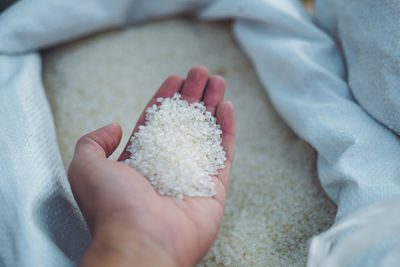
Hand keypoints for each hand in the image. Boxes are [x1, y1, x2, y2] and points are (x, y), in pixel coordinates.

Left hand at [67, 66, 235, 266]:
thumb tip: (115, 127)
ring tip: (217, 80)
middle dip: (192, 96)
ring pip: (205, 133)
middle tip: (201, 73)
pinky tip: (226, 106)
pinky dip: (227, 129)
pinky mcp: (214, 188)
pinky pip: (224, 153)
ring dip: (212, 105)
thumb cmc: (112, 205)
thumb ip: (93, 142)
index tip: (175, 78)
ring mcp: (192, 176)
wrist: (141, 240)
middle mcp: (166, 167)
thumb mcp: (85, 166)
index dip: (166, 98)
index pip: (156, 122)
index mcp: (139, 162)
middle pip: (183, 123)